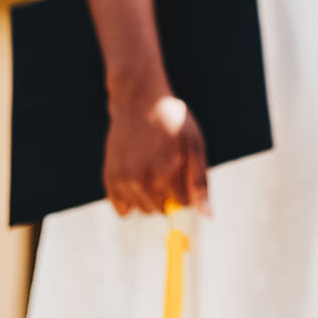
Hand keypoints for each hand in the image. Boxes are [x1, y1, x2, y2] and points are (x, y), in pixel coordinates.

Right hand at [103, 84, 211, 217]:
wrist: (138, 100)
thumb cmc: (171, 121)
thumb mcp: (194, 146)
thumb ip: (200, 183)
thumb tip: (208, 216)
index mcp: (168, 173)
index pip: (184, 203)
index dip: (186, 187)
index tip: (181, 167)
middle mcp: (143, 181)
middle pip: (163, 209)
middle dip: (168, 194)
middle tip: (164, 166)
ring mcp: (124, 180)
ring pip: (144, 210)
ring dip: (150, 196)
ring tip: (149, 169)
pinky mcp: (110, 178)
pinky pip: (122, 209)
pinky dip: (129, 200)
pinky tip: (135, 180)